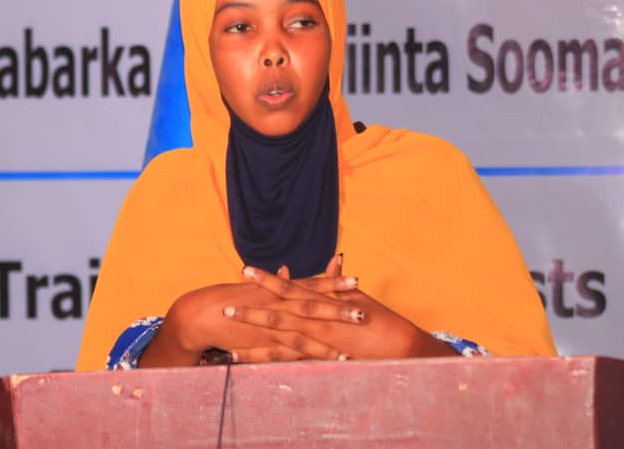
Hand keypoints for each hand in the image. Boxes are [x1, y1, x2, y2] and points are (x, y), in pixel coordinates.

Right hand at [140, 271, 361, 366]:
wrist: (201, 314)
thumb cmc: (228, 298)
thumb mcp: (254, 287)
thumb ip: (275, 282)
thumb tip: (288, 269)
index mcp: (277, 290)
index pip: (311, 284)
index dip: (334, 282)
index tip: (356, 280)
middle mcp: (278, 304)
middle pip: (315, 305)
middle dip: (340, 308)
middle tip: (365, 311)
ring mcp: (273, 324)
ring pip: (308, 329)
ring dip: (332, 335)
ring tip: (355, 339)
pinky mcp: (266, 341)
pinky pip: (294, 349)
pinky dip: (314, 353)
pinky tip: (333, 358)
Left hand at [233, 255, 457, 360]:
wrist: (398, 346)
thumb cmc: (380, 319)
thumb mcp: (358, 297)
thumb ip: (339, 281)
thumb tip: (334, 259)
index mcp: (324, 302)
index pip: (290, 287)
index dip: (267, 279)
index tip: (245, 270)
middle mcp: (318, 321)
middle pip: (278, 313)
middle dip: (252, 308)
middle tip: (225, 304)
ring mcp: (320, 342)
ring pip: (281, 339)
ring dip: (255, 340)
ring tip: (228, 343)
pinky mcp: (323, 359)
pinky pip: (292, 362)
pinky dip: (272, 362)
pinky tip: (254, 366)